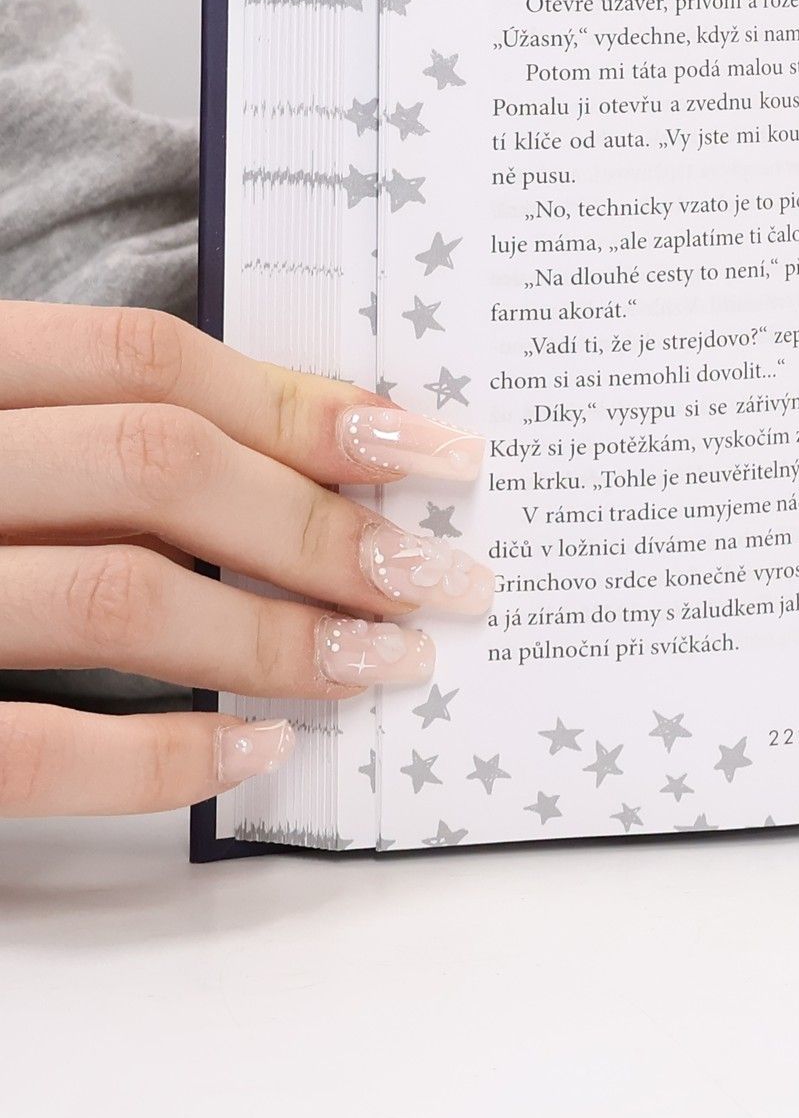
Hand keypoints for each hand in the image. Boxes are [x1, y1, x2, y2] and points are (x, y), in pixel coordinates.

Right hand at [0, 304, 489, 816]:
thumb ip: (95, 440)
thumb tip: (303, 466)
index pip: (148, 361)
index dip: (303, 405)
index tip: (431, 448)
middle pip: (159, 465)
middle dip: (322, 524)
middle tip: (439, 578)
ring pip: (118, 596)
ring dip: (276, 632)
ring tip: (386, 659)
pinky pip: (32, 751)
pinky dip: (156, 756)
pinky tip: (258, 748)